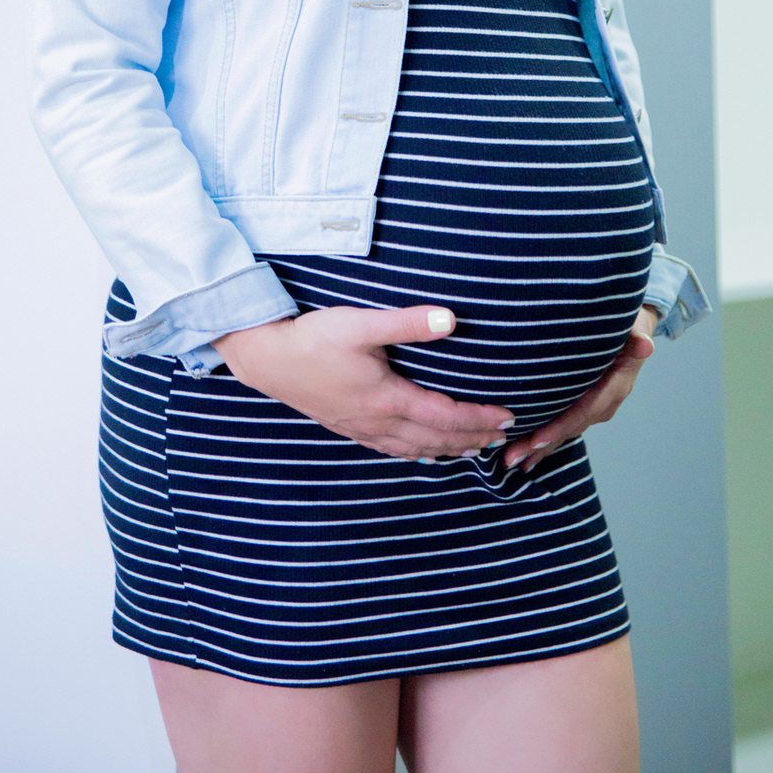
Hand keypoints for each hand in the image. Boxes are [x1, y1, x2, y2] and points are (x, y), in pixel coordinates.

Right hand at [213, 305, 514, 459]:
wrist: (266, 358)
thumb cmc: (313, 339)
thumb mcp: (361, 324)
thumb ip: (407, 323)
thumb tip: (451, 319)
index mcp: (388, 399)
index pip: (446, 416)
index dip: (479, 418)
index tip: (507, 417)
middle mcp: (378, 421)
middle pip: (435, 439)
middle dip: (470, 439)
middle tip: (500, 438)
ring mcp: (360, 428)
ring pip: (413, 449)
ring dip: (446, 450)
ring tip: (470, 450)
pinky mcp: (346, 426)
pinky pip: (390, 450)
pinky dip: (414, 454)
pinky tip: (419, 453)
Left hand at [503, 305, 658, 472]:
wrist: (634, 333)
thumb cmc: (628, 326)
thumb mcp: (634, 329)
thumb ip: (636, 339)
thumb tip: (645, 345)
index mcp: (615, 386)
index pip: (584, 410)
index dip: (560, 426)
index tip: (536, 439)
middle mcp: (605, 403)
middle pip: (570, 428)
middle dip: (541, 444)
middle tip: (511, 458)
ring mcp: (596, 408)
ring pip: (565, 431)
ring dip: (540, 447)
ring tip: (512, 460)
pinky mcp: (586, 407)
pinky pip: (565, 426)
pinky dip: (546, 439)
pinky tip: (527, 452)